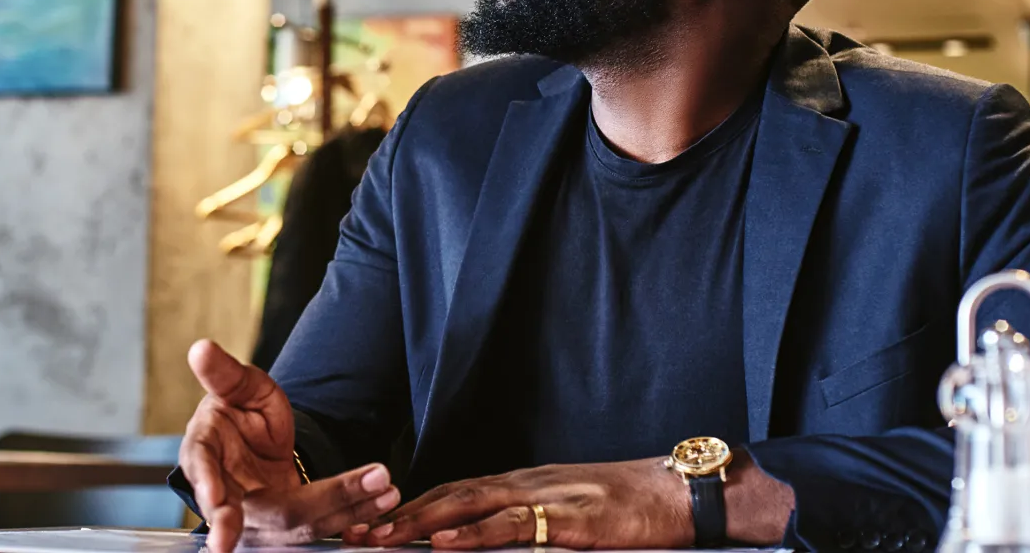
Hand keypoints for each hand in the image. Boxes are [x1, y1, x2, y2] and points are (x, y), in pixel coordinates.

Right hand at [180, 340, 399, 552]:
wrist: (252, 443)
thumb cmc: (239, 413)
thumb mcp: (237, 388)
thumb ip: (223, 374)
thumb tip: (201, 349)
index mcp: (206, 456)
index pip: (205, 472)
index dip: (210, 487)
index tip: (220, 502)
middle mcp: (230, 498)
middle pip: (271, 512)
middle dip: (318, 504)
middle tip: (357, 493)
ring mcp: (262, 521)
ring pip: (305, 524)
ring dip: (349, 507)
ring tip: (386, 488)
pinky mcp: (291, 529)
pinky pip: (324, 529)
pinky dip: (355, 518)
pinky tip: (382, 505)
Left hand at [345, 460, 694, 549]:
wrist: (676, 494)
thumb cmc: (627, 512)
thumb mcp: (568, 517)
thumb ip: (528, 528)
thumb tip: (488, 547)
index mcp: (520, 485)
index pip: (452, 493)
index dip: (409, 507)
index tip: (370, 523)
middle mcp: (522, 484)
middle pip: (447, 496)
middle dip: (397, 515)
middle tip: (353, 533)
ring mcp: (542, 497)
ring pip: (466, 505)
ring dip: (418, 522)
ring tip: (379, 539)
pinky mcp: (564, 519)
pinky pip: (510, 525)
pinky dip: (472, 534)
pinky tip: (443, 544)